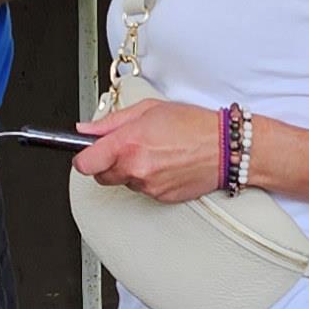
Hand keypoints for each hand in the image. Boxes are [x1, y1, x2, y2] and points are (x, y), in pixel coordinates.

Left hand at [72, 99, 221, 203]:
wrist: (226, 148)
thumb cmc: (192, 124)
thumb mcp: (147, 110)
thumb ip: (111, 122)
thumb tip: (86, 129)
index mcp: (128, 144)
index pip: (85, 163)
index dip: (83, 157)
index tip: (86, 153)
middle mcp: (136, 168)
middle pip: (101, 176)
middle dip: (106, 164)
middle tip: (124, 148)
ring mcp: (149, 186)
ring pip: (124, 182)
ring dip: (130, 171)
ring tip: (152, 152)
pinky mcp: (162, 198)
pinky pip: (143, 190)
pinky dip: (147, 179)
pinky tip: (163, 164)